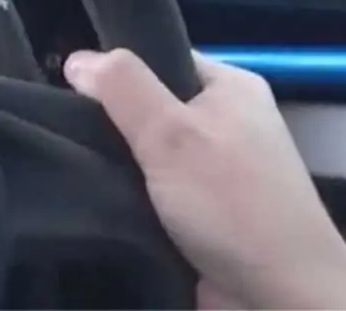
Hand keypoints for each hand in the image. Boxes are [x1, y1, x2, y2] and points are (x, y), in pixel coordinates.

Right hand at [64, 49, 345, 309]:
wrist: (281, 299)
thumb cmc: (232, 203)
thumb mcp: (172, 132)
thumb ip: (123, 88)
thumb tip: (78, 58)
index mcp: (231, 89)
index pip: (160, 60)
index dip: (116, 72)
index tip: (69, 91)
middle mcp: (227, 126)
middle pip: (148, 110)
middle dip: (109, 125)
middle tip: (64, 134)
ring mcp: (216, 176)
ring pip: (145, 158)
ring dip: (114, 169)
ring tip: (71, 168)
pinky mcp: (202, 219)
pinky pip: (150, 197)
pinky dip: (126, 202)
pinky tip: (95, 203)